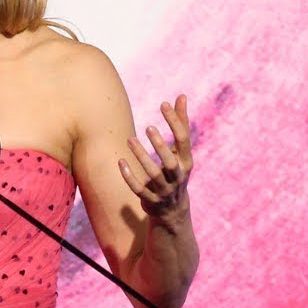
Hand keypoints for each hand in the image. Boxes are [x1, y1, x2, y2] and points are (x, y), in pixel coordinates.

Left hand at [118, 94, 192, 224]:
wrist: (173, 211)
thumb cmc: (175, 171)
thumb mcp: (181, 150)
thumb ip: (181, 123)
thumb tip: (181, 96)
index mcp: (187, 162)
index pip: (183, 140)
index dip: (175, 122)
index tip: (163, 104)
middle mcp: (177, 177)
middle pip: (170, 161)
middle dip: (160, 145)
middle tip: (148, 127)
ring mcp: (164, 190)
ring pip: (153, 175)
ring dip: (142, 157)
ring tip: (130, 139)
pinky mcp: (150, 200)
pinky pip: (139, 189)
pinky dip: (129, 176)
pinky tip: (120, 162)